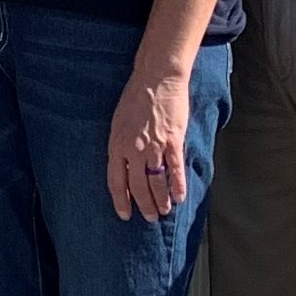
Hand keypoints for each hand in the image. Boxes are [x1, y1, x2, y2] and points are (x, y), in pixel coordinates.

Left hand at [108, 63, 192, 221]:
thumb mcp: (118, 121)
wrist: (156, 78)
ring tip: (165, 210)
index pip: (116, 181)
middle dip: (144, 205)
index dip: (121, 200)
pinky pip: (175, 170)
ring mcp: (153, 146)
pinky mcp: (173, 141)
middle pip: (138, 186)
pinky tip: (180, 197)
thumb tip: (125, 167)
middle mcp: (133, 149)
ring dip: (161, 200)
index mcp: (116, 144)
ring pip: (157, 182)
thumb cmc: (136, 97)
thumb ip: (121, 145)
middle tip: (150, 217)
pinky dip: (178, 186)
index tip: (125, 214)